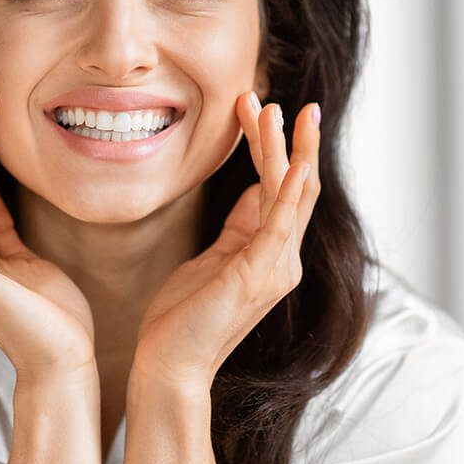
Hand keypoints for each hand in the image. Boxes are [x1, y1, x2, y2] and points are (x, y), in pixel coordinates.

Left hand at [130, 95, 320, 393]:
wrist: (170, 365)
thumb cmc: (183, 315)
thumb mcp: (215, 258)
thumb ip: (240, 226)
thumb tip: (256, 190)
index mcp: (270, 254)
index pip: (277, 189)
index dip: (268, 147)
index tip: (253, 109)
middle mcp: (283, 259)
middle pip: (294, 185)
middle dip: (284, 139)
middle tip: (272, 98)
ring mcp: (277, 267)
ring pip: (291, 193)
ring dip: (285, 149)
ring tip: (276, 108)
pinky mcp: (260, 272)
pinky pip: (281, 220)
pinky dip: (288, 186)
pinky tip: (293, 157)